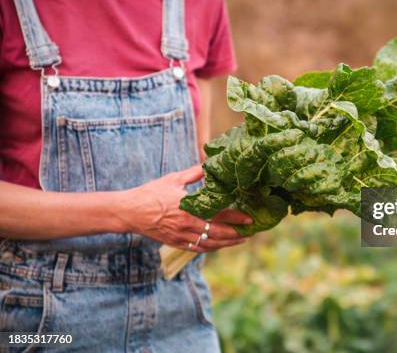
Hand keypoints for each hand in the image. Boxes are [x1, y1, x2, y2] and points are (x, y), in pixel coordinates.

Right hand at [119, 165, 252, 251]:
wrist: (130, 211)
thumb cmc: (151, 193)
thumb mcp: (173, 179)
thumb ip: (194, 173)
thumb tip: (209, 164)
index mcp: (189, 208)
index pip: (219, 214)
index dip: (236, 218)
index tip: (250, 219)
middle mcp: (187, 225)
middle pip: (218, 233)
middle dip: (236, 234)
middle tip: (250, 232)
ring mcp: (181, 236)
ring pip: (209, 244)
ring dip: (227, 243)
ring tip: (240, 240)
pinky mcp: (175, 243)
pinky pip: (197, 248)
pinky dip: (211, 248)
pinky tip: (220, 245)